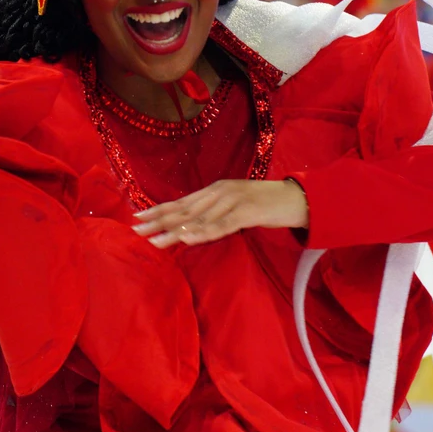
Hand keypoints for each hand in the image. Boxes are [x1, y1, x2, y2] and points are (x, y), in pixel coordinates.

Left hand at [132, 179, 307, 248]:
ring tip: (155, 241)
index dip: (158, 210)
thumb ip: (214, 215)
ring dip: (175, 230)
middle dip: (159, 221)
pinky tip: (188, 238)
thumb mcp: (234, 208)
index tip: (137, 218)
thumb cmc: (264, 205)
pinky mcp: (247, 212)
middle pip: (184, 209)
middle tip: (136, 231)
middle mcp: (219, 192)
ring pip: (199, 218)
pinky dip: (203, 232)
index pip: (181, 202)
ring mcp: (233, 200)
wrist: (296, 199)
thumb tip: (189, 228)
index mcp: (214, 191)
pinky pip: (222, 225)